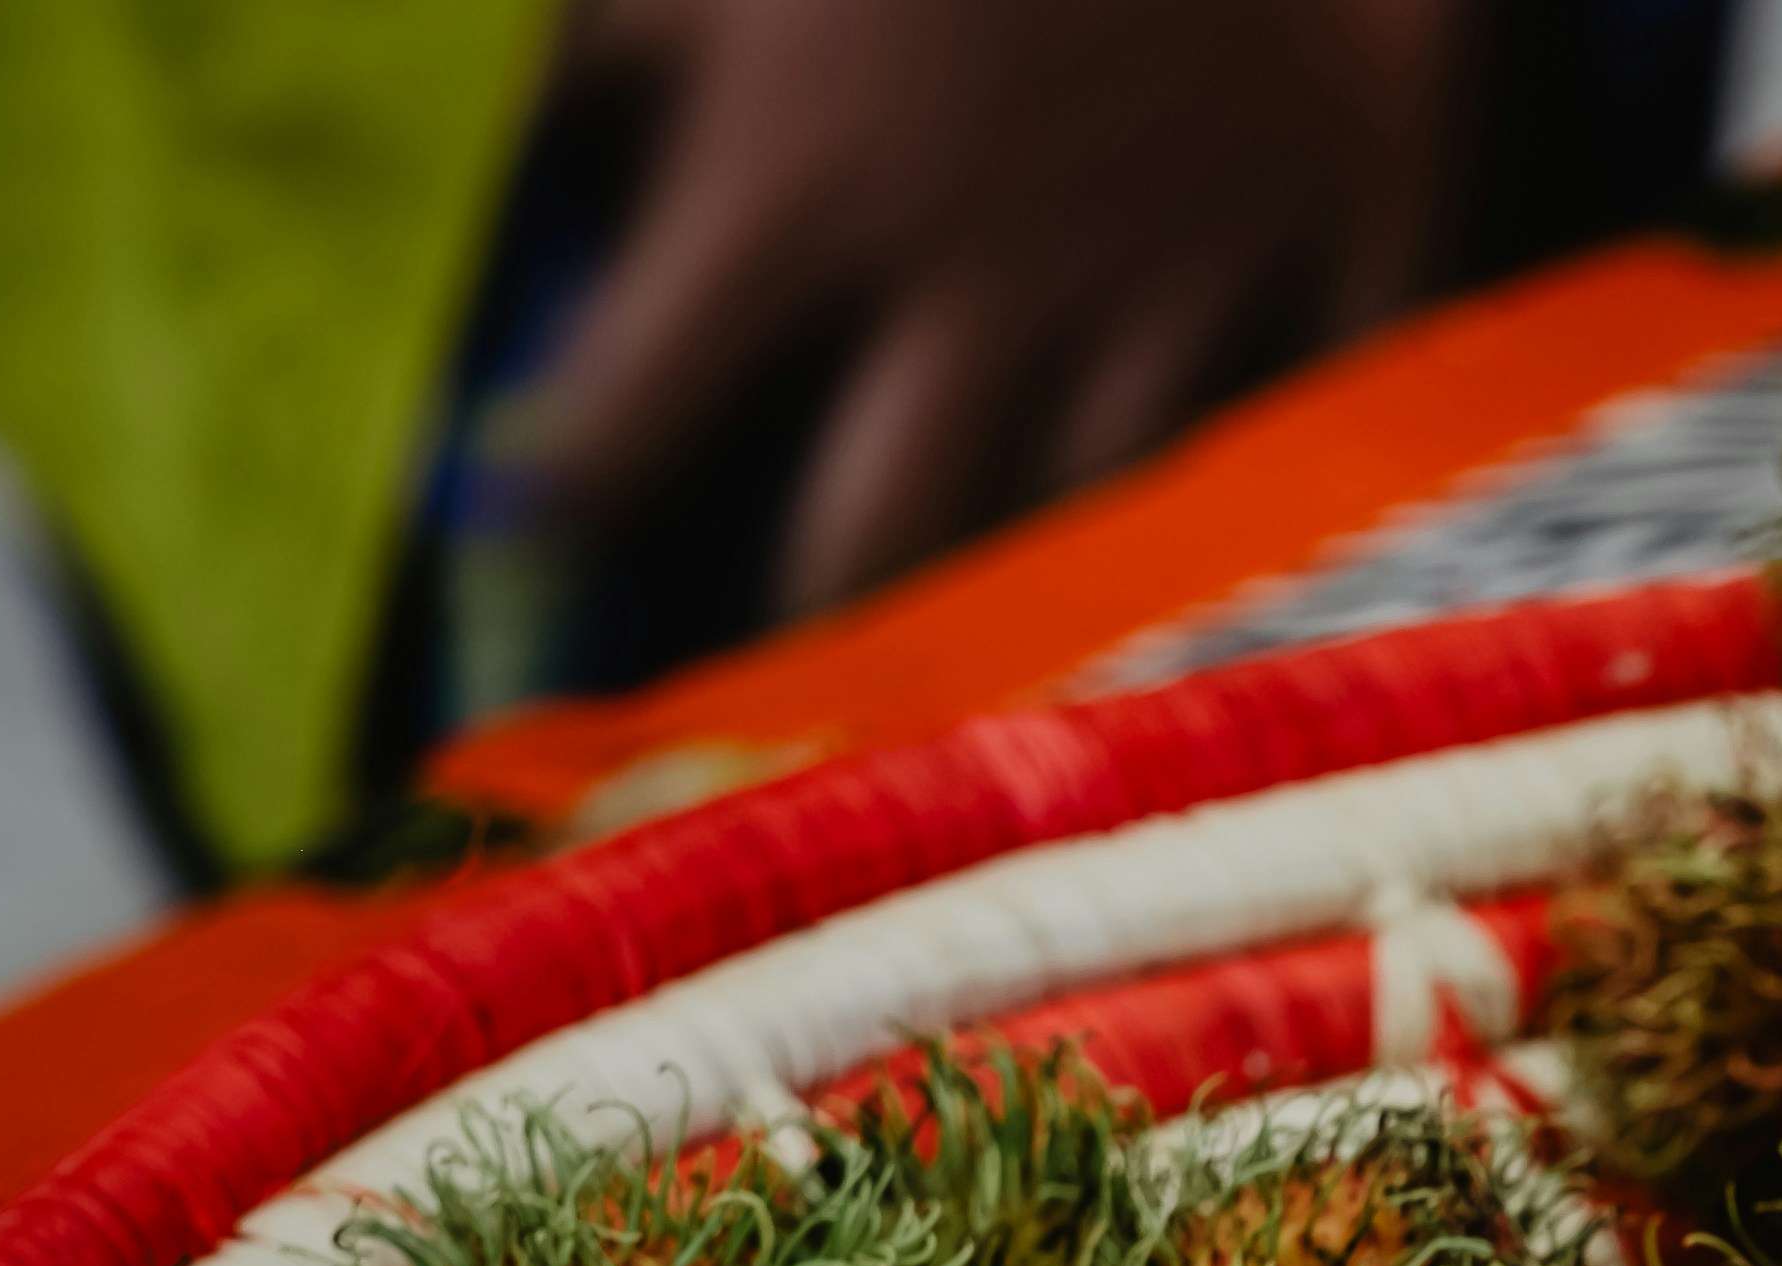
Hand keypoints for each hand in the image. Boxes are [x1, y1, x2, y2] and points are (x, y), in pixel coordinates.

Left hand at [534, 0, 1480, 616]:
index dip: (560, 487)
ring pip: (1100, 500)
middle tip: (789, 684)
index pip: (631, 407)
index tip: (521, 535)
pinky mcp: (1353, 225)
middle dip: (821, 615)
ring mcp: (1182, 275)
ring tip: (1004, 646)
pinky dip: (1315, 465)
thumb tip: (429, 136)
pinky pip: (1336, 392)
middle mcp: (988, 282)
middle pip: (880, 526)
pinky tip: (1283, 527)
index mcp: (802, 185)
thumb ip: (582, 51)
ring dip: (1046, 578)